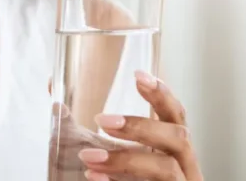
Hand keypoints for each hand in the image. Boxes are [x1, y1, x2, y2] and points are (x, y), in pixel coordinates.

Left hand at [76, 71, 202, 180]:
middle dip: (141, 126)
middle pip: (179, 139)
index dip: (162, 95)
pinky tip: (95, 179)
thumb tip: (58, 104)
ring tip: (89, 157)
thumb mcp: (121, 163)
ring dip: (126, 160)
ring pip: (167, 171)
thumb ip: (97, 138)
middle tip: (102, 120)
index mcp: (176, 154)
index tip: (138, 75)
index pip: (177, 117)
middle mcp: (186, 172)